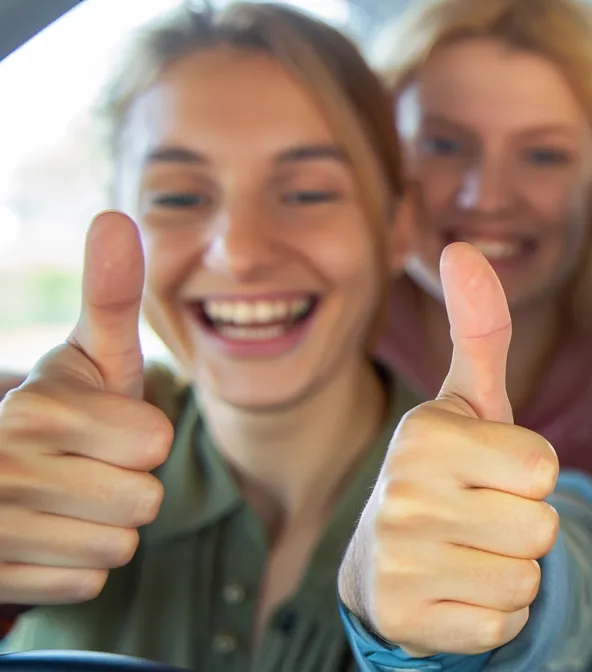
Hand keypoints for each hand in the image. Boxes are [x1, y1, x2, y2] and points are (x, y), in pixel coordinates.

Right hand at [0, 212, 172, 605]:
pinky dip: (76, 566)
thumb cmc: (62, 413)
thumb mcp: (88, 359)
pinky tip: (47, 535)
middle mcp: (5, 466)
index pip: (154, 443)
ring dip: (106, 528)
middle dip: (130, 486)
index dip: (143, 438)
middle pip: (144, 501)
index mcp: (36, 408)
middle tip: (88, 467)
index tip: (104, 427)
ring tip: (68, 499)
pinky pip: (88, 582)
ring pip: (119, 547)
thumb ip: (111, 297)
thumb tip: (116, 218)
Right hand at [341, 243, 559, 656]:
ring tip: (467, 553)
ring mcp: (399, 561)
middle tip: (479, 519)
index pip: (544, 466)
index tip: (488, 473)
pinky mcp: (406, 620)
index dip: (530, 475)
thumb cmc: (446, 474)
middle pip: (542, 526)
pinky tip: (454, 592)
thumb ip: (480, 331)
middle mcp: (401, 495)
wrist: (383, 567)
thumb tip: (465, 247)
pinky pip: (503, 623)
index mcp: (424, 435)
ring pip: (527, 577)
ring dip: (510, 571)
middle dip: (525, 527)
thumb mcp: (468, 405)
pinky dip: (491, 616)